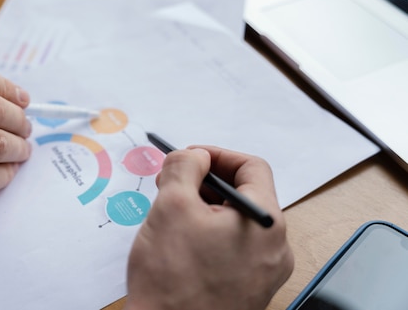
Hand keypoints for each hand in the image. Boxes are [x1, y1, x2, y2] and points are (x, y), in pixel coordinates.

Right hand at [125, 146, 293, 309]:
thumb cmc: (172, 280)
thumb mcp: (171, 205)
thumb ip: (184, 166)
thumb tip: (194, 155)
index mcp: (265, 223)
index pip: (252, 168)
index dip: (217, 155)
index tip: (190, 157)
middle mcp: (273, 249)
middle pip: (244, 195)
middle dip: (205, 181)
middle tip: (172, 182)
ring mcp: (262, 272)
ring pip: (235, 221)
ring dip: (204, 206)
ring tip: (171, 212)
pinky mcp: (247, 288)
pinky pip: (232, 246)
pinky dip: (208, 232)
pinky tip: (180, 239)